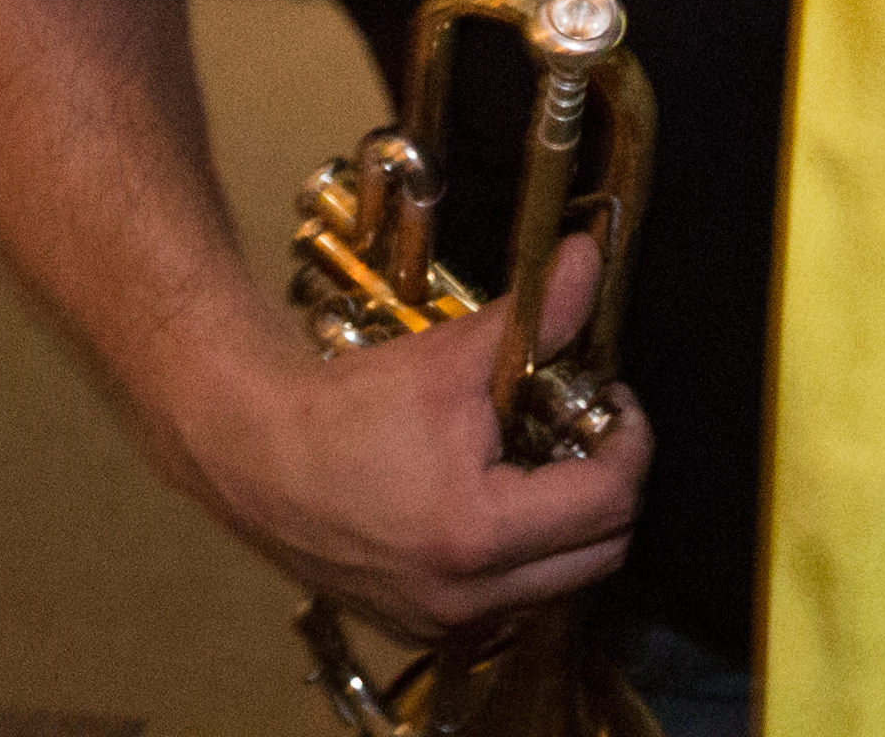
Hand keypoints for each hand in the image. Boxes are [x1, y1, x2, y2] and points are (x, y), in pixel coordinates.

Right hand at [193, 235, 648, 643]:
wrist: (256, 458)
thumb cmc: (347, 410)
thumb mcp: (451, 357)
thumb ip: (536, 315)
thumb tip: (588, 260)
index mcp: (478, 536)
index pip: (610, 502)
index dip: (628, 439)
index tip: (609, 396)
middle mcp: (464, 599)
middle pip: (599, 555)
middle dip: (608, 485)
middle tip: (583, 425)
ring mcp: (439, 622)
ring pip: (559, 584)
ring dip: (570, 523)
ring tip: (541, 456)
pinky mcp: (417, 624)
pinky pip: (509, 601)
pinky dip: (525, 554)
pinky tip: (501, 495)